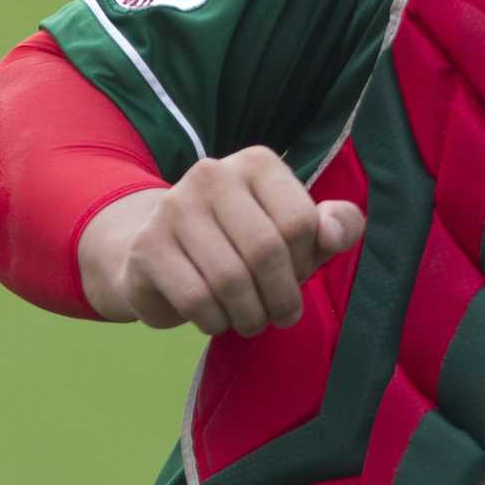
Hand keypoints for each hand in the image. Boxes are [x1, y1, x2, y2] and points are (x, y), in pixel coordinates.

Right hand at [79, 146, 363, 334]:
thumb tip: (334, 235)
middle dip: (282, 297)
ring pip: (230, 280)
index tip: (298, 277)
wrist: (158, 254)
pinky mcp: (147, 246)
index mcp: (257, 163)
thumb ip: (336, 227)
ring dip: (250, 316)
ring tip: (252, 321)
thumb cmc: (245, 244)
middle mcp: (212, 174)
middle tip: (282, 316)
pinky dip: (215, 321)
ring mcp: (174, 207)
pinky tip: (217, 319)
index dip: (306, 263)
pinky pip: (196, 299)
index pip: (300, 222)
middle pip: (266, 251)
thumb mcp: (298, 232)